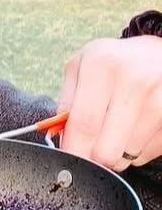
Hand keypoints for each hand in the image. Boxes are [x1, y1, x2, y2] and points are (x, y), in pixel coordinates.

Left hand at [58, 35, 161, 170]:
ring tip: (117, 130)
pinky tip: (135, 128)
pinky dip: (137, 149)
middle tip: (91, 145)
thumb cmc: (114, 64)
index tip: (69, 157)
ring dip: (117, 152)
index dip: (73, 150)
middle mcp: (135, 80)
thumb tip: (59, 137)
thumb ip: (65, 101)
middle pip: (105, 150)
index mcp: (103, 64)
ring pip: (126, 156)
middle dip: (93, 156)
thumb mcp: (80, 68)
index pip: (84, 124)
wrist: (157, 52)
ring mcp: (160, 99)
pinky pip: (146, 154)